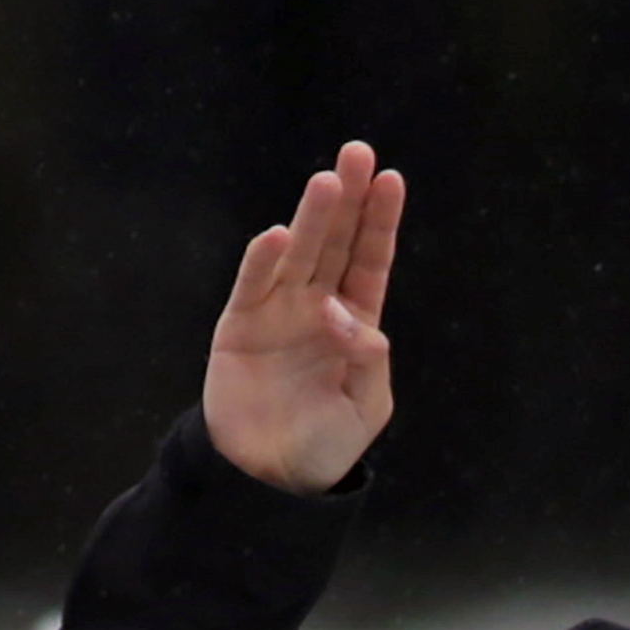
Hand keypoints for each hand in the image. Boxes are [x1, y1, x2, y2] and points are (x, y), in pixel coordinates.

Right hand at [205, 141, 404, 494]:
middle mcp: (316, 306)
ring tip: (326, 182)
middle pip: (334, 242)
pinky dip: (262, 261)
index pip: (369, 260)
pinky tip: (276, 234)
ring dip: (311, 218)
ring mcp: (277, 311)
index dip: (379, 221)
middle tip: (357, 153)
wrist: (270, 476)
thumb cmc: (324, 442)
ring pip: (297, 254)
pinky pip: (252, 286)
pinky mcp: (239, 325)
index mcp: (354, 322)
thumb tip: (353, 320)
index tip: (390, 179)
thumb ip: (369, 363)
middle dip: (346, 199)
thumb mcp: (365, 408)